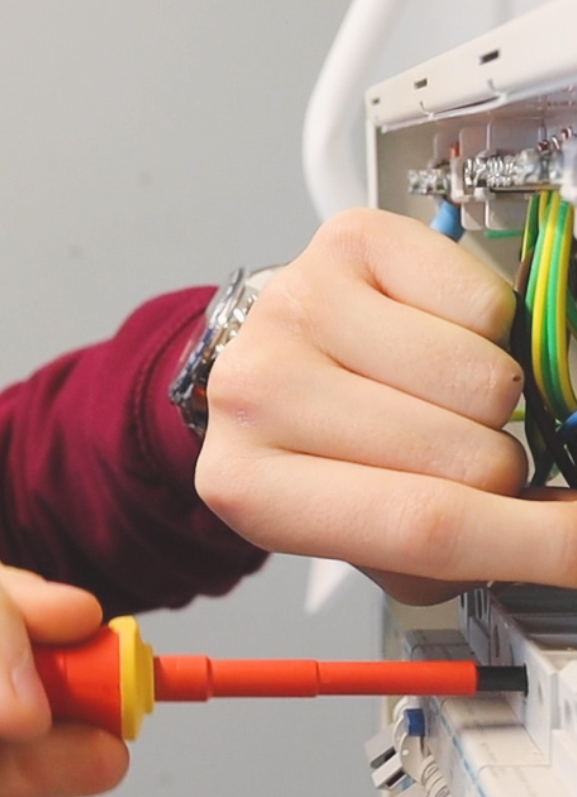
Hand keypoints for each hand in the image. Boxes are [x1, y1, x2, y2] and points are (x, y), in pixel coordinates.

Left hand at [193, 209, 553, 602]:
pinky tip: (436, 343)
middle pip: (466, 457)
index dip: (533, 543)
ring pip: (483, 379)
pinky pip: (487, 305)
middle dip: (503, 474)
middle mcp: (256, 391)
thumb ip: (452, 553)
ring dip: (491, 403)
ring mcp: (296, 307)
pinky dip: (491, 332)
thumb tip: (564, 534)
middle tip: (464, 460)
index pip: (422, 527)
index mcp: (252, 486)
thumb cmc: (322, 448)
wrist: (277, 364)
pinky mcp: (346, 243)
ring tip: (441, 402)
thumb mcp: (367, 537)